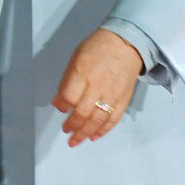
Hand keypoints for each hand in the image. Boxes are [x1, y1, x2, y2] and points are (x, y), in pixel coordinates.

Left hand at [52, 28, 142, 147]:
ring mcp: (112, 94)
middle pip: (83, 112)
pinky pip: (113, 119)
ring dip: (85, 132)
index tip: (58, 109)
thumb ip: (68, 79)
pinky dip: (103, 130)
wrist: (126, 44)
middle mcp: (97, 86)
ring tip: (76, 140)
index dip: (62, 106)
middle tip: (66, 131)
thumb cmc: (96, 48)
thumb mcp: (76, 57)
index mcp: (83, 72)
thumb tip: (60, 100)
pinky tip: (94, 136)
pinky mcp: (124, 100)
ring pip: (97, 120)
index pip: (69, 96)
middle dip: (72, 125)